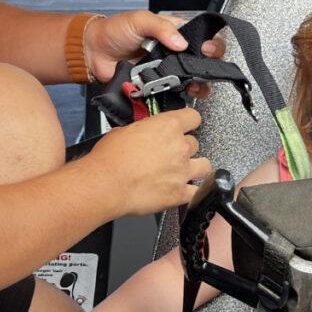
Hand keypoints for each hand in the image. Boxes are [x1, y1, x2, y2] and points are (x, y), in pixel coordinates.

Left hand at [84, 11, 225, 82]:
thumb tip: (180, 41)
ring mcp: (167, 70)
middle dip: (209, 66)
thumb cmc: (114, 31)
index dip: (211, 43)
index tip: (208, 49)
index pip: (202, 36)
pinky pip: (175, 93)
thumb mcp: (139, 20)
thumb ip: (161, 27)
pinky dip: (181, 95)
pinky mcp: (157, 86)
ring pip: (193, 79)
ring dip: (199, 84)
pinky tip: (182, 93)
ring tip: (196, 84)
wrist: (94, 53)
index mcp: (173, 31)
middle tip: (203, 68)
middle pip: (202, 60)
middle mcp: (174, 51)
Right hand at [88, 107, 210, 216]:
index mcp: (168, 126)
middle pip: (195, 143)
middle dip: (185, 148)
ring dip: (196, 167)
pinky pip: (198, 192)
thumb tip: (144, 133)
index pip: (193, 117)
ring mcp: (183, 171)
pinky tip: (185, 190)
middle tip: (171, 153)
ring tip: (184, 171)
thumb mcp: (125, 130)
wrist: (106, 183)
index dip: (189, 121)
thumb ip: (144, 130)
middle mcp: (180, 147)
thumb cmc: (110, 158)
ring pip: (205, 166)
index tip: (186, 125)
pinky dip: (193, 192)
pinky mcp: (180, 193)